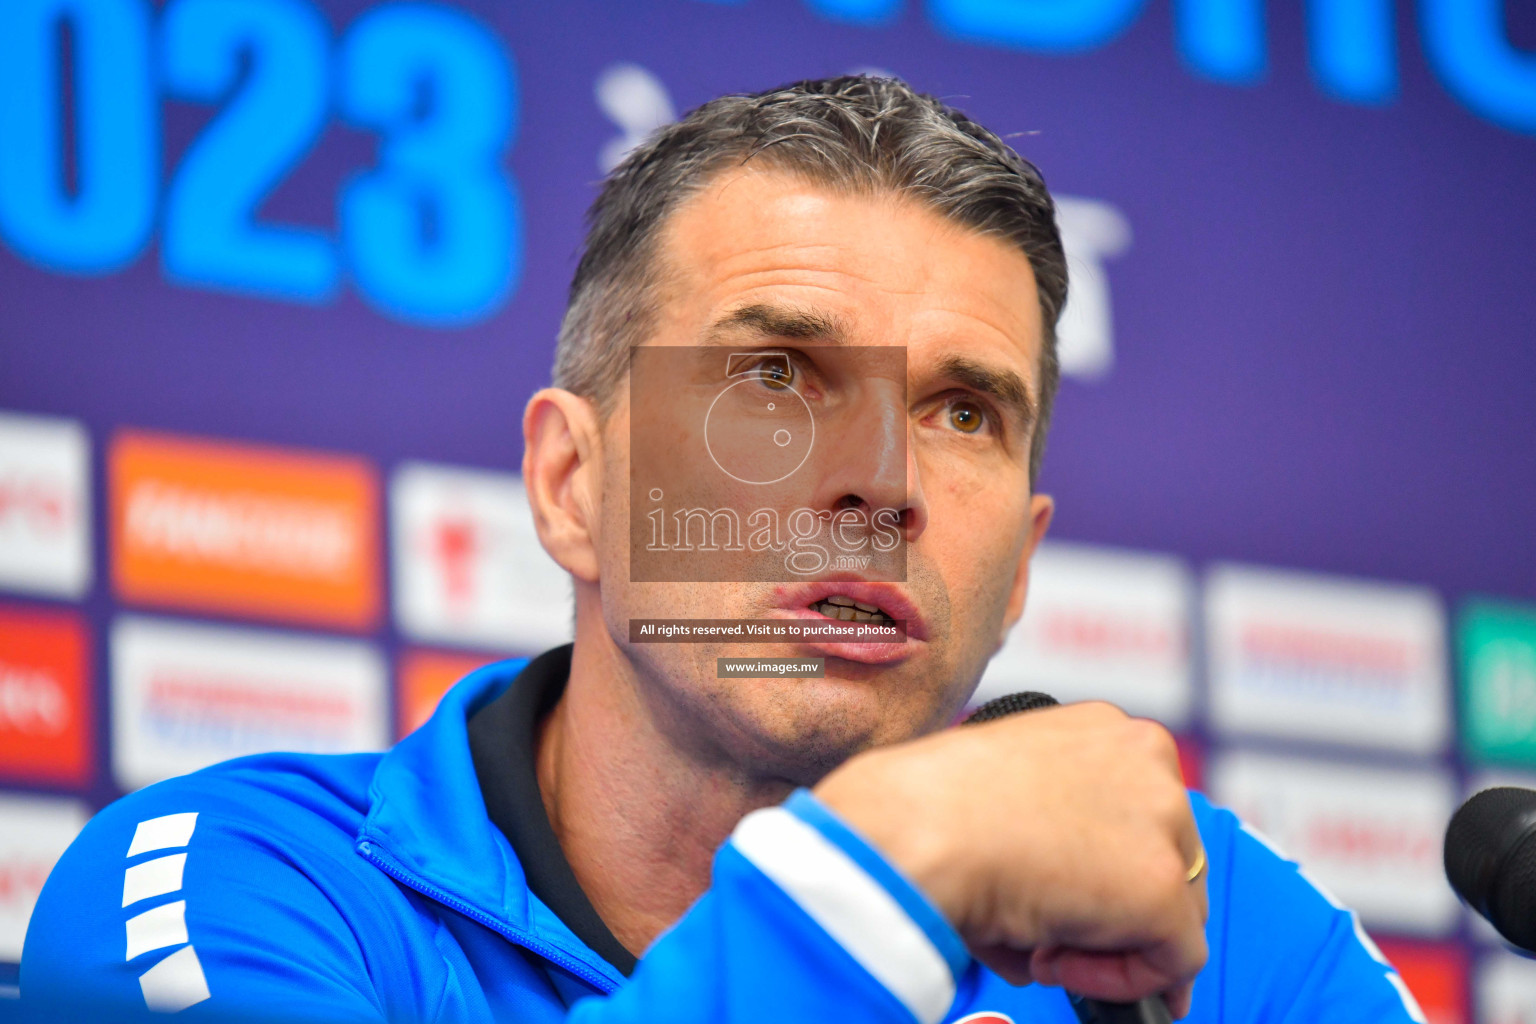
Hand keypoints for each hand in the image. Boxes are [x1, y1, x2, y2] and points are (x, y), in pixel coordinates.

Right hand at [813, 702, 1207, 1016]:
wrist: (913, 828)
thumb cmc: (928, 808)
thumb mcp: (1005, 793)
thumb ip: (1055, 828)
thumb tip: (1066, 903)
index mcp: (1103, 729)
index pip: (1143, 813)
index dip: (1110, 869)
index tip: (1074, 900)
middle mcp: (1146, 760)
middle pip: (1171, 858)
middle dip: (1116, 910)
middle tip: (1051, 935)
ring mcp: (1160, 820)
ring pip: (1177, 909)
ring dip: (1114, 944)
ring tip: (1042, 948)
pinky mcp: (1160, 884)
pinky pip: (1174, 958)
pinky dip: (1121, 980)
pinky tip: (1054, 962)